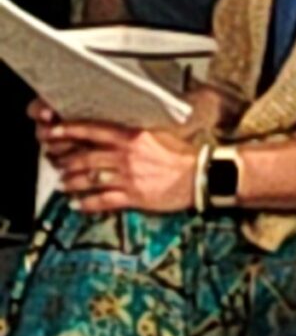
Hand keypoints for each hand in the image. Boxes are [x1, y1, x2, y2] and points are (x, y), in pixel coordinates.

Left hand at [40, 115, 199, 214]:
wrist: (202, 174)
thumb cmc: (183, 154)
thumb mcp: (158, 135)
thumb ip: (134, 134)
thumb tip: (113, 133)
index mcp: (133, 137)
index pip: (93, 131)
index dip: (69, 131)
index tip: (52, 133)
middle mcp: (127, 156)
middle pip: (85, 158)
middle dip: (66, 162)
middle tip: (56, 165)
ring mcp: (129, 177)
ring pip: (90, 179)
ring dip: (72, 182)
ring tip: (63, 184)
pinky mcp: (135, 196)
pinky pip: (103, 200)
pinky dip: (87, 203)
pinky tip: (77, 204)